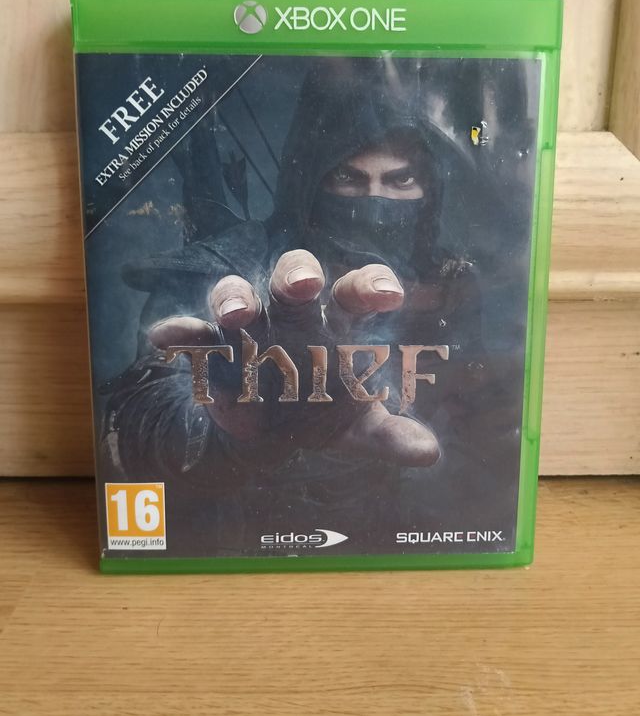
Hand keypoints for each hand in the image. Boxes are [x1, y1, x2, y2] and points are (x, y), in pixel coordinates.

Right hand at [149, 249, 439, 468]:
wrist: (271, 430)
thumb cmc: (323, 410)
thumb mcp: (356, 427)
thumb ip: (389, 435)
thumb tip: (429, 454)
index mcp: (336, 323)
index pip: (356, 291)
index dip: (371, 286)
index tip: (390, 297)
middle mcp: (291, 314)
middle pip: (294, 277)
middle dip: (298, 275)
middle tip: (305, 286)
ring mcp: (248, 328)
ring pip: (238, 295)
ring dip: (234, 298)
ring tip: (235, 315)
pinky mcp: (210, 348)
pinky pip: (192, 332)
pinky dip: (180, 332)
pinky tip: (167, 337)